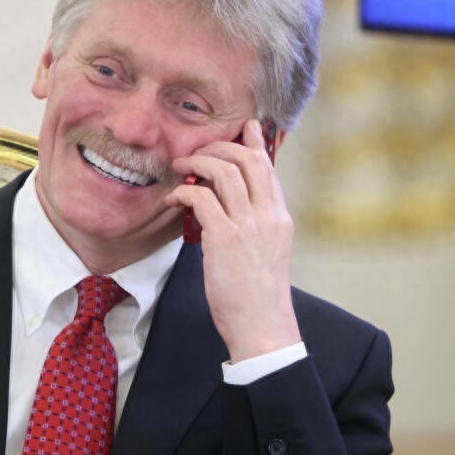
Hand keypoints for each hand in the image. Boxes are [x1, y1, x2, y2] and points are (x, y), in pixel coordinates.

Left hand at [165, 119, 299, 361]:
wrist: (263, 327)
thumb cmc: (257, 295)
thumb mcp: (267, 252)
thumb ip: (255, 225)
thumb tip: (231, 207)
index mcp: (281, 218)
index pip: (269, 168)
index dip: (255, 143)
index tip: (246, 126)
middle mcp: (269, 216)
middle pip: (248, 160)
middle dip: (219, 146)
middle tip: (197, 151)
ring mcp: (249, 227)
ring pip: (225, 172)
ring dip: (198, 163)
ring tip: (180, 167)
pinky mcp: (226, 239)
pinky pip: (202, 198)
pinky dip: (184, 192)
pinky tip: (174, 198)